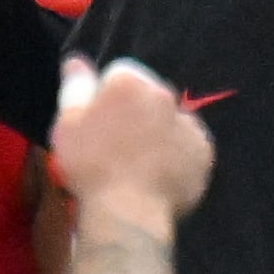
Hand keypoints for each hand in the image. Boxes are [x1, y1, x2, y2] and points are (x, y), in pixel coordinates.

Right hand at [48, 58, 213, 243]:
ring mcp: (188, 122)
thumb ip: (76, 86)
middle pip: (148, 95)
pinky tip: (160, 174)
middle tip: (119, 146)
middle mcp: (164, 94)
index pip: (119, 74)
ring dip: (159, 132)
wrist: (129, 213)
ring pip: (170, 119)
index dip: (107, 98)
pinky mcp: (204, 150)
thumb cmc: (91, 167)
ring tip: (140, 164)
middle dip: (137, 112)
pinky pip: (189, 145)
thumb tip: (77, 60)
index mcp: (129, 81)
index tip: (99, 125)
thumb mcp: (69, 125)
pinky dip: (178, 154)